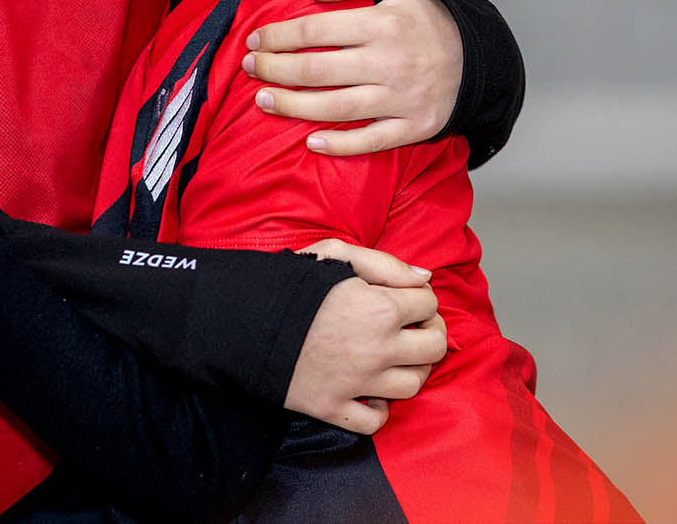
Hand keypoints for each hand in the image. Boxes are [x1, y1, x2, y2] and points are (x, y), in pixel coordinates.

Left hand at [243, 0, 461, 155]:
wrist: (478, 57)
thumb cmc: (427, 17)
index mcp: (384, 23)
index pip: (317, 30)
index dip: (279, 36)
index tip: (255, 40)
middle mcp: (391, 62)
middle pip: (318, 71)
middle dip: (274, 70)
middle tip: (249, 68)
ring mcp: (402, 98)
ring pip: (336, 108)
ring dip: (293, 107)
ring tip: (264, 100)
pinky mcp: (414, 126)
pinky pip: (371, 140)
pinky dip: (339, 145)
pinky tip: (311, 142)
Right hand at [284, 238, 448, 433]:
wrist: (242, 320)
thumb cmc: (290, 283)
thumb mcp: (336, 255)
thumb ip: (386, 264)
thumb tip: (425, 278)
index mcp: (381, 308)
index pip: (429, 304)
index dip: (421, 298)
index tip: (407, 300)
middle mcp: (378, 349)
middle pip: (434, 348)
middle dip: (429, 333)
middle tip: (413, 329)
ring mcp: (357, 383)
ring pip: (412, 386)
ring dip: (410, 370)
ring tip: (395, 357)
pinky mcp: (333, 408)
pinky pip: (375, 421)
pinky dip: (380, 409)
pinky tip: (371, 391)